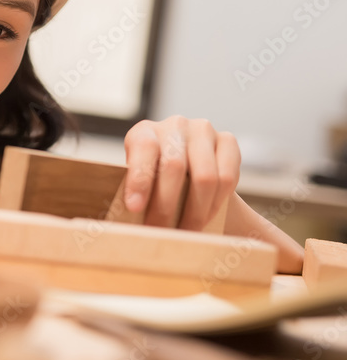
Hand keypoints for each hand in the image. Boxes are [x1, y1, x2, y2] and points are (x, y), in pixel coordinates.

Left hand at [122, 116, 239, 229]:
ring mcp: (203, 130)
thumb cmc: (155, 179)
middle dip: (165, 206)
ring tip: (184, 233)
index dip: (139, 180)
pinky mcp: (228, 140)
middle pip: (174, 167)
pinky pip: (227, 178)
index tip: (134, 208)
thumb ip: (135, 192)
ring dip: (194, 212)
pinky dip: (215, 205)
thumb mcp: (140, 180)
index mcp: (144, 131)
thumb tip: (131, 221)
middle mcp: (174, 125)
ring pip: (205, 177)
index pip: (143, 150)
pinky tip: (204, 220)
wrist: (189, 168)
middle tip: (160, 232)